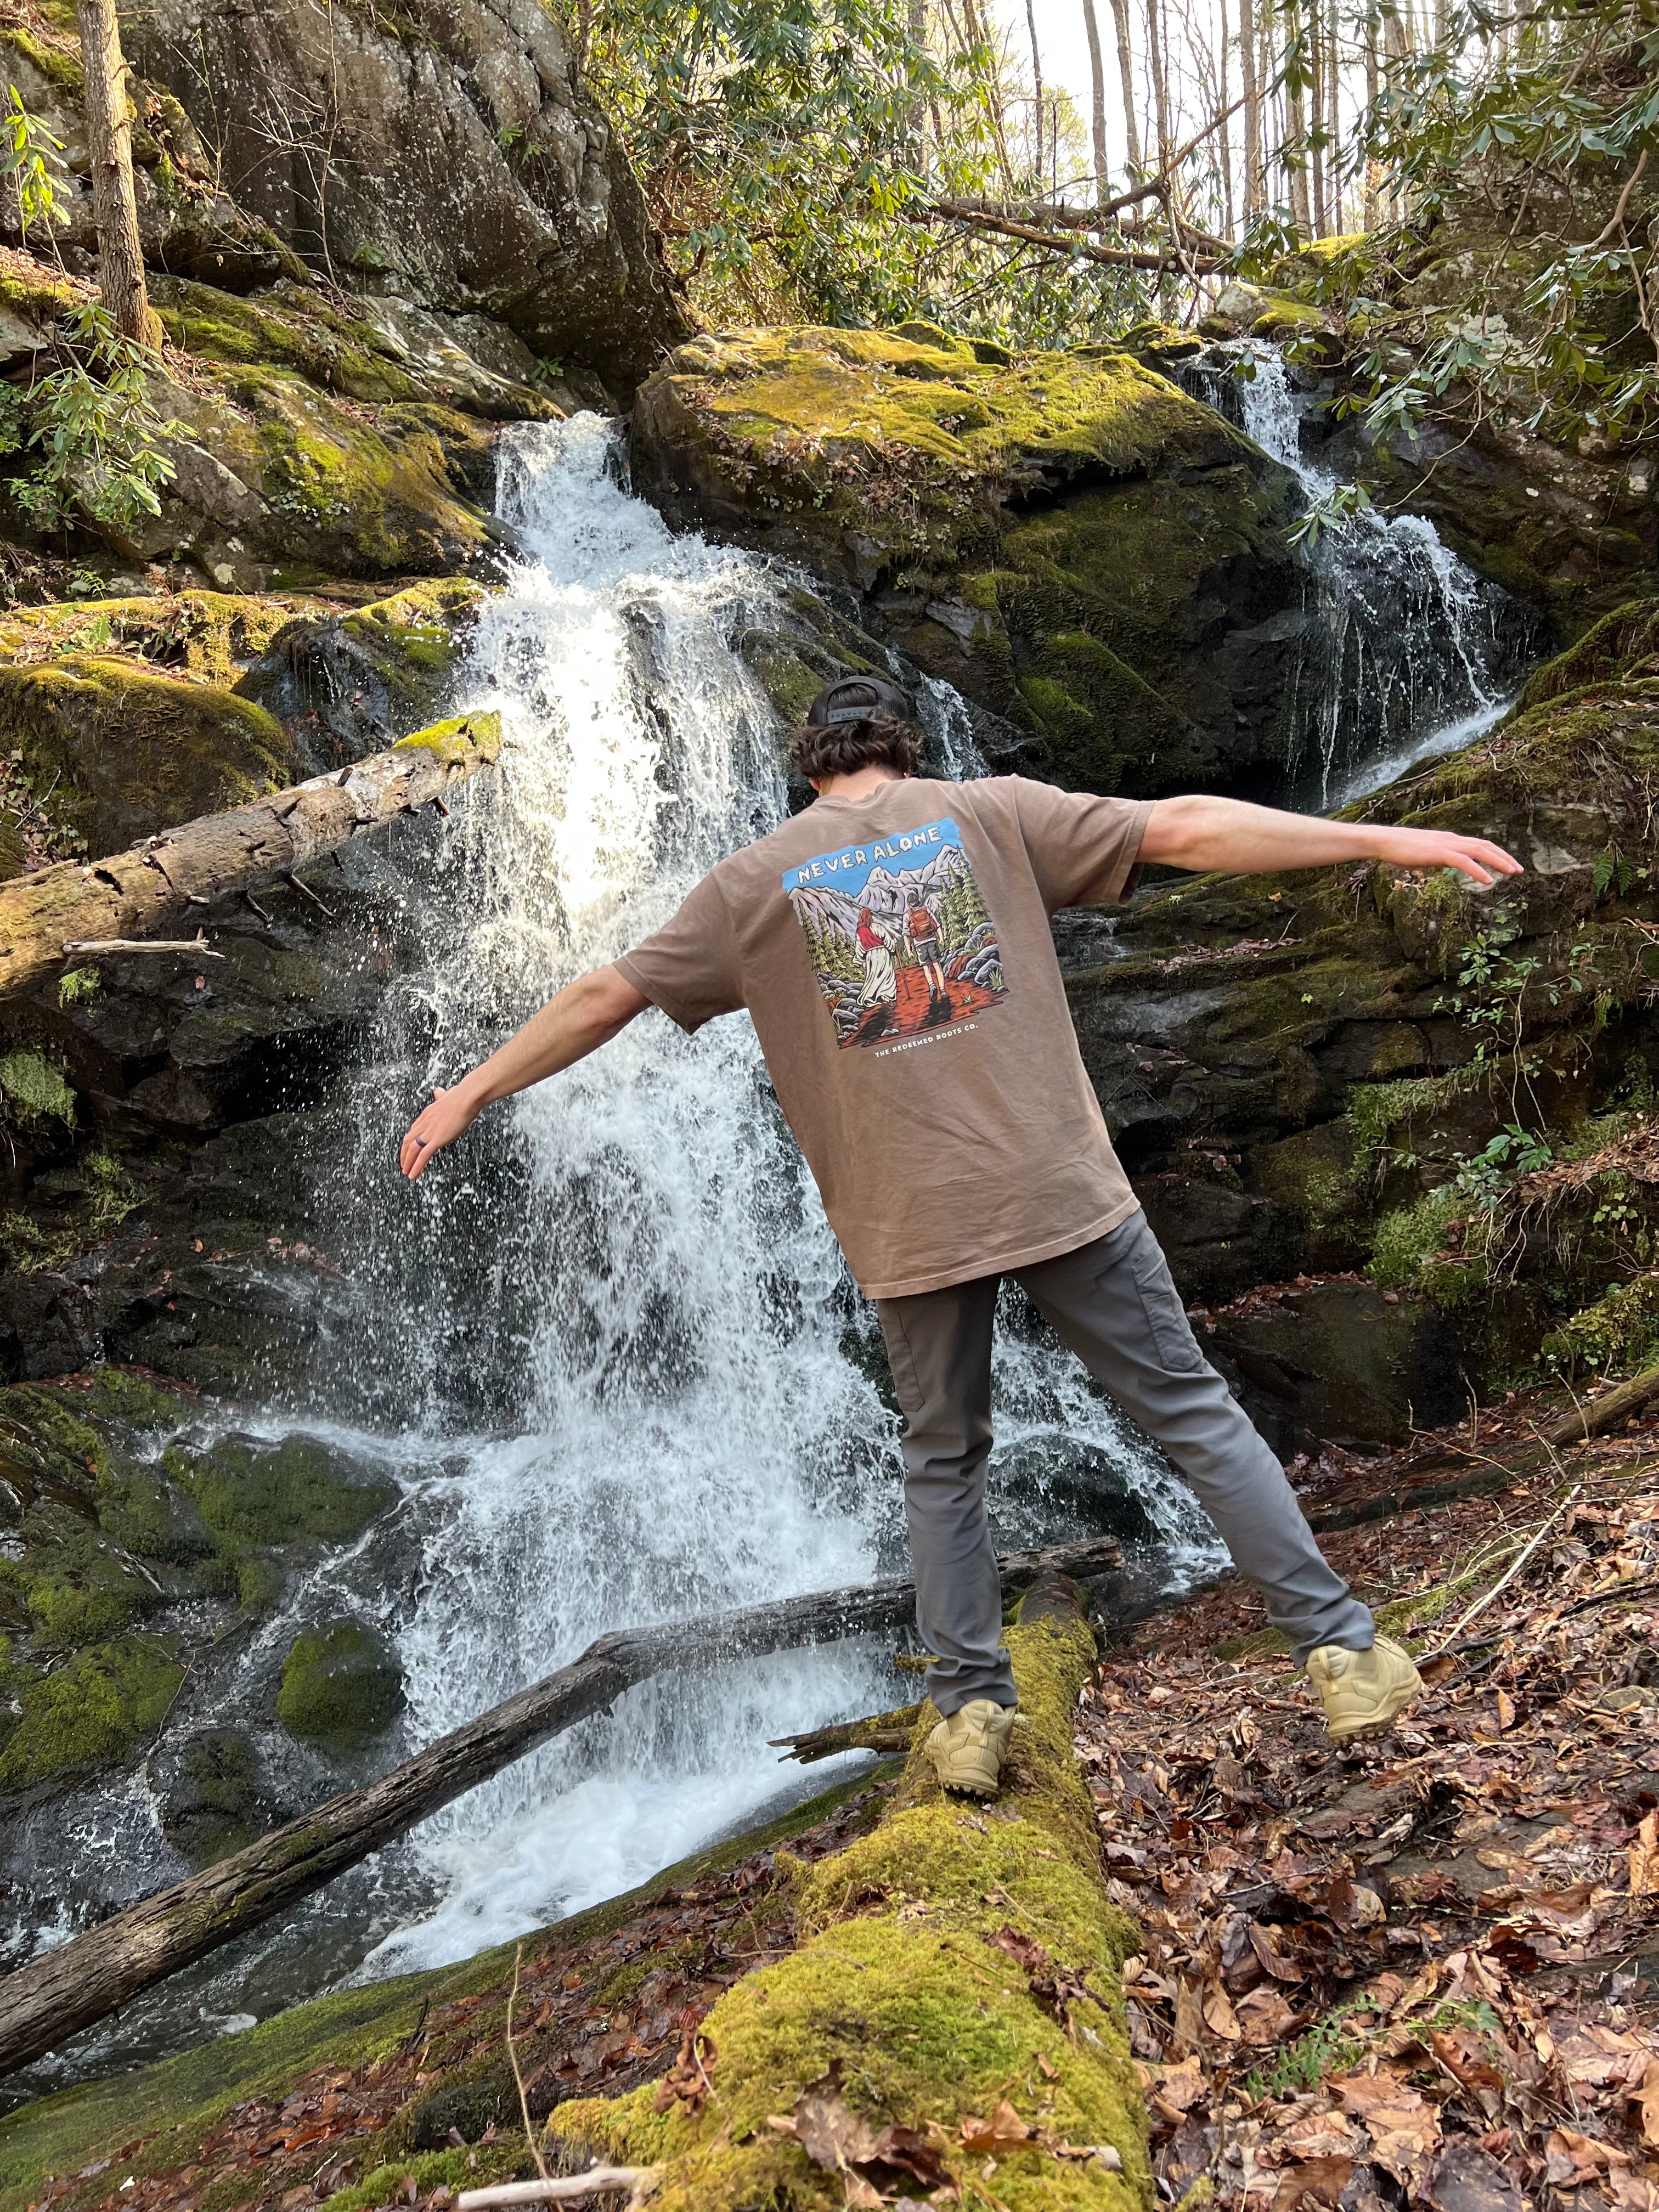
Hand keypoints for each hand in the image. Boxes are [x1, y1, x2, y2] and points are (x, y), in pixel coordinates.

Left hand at [398, 1084, 481, 1179]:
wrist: (467, 1098)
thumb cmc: (461, 1096)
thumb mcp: (448, 1095)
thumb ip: (442, 1095)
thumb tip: (439, 1091)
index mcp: (427, 1114)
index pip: (413, 1129)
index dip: (410, 1141)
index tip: (409, 1148)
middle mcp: (424, 1123)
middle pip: (408, 1141)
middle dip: (404, 1154)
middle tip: (404, 1164)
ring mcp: (429, 1132)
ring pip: (412, 1150)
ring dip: (408, 1163)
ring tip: (407, 1173)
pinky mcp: (437, 1139)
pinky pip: (423, 1156)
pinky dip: (416, 1166)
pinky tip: (413, 1175)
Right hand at [1378, 827, 1523, 887]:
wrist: (1385, 841)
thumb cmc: (1400, 849)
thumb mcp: (1425, 854)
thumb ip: (1438, 857)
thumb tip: (1445, 863)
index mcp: (1450, 840)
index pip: (1479, 844)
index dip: (1497, 853)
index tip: (1509, 864)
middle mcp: (1452, 839)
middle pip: (1485, 846)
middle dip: (1504, 857)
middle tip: (1519, 870)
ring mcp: (1446, 845)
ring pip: (1480, 851)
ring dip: (1498, 862)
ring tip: (1512, 873)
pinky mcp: (1439, 853)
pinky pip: (1463, 862)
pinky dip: (1478, 871)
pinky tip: (1487, 881)